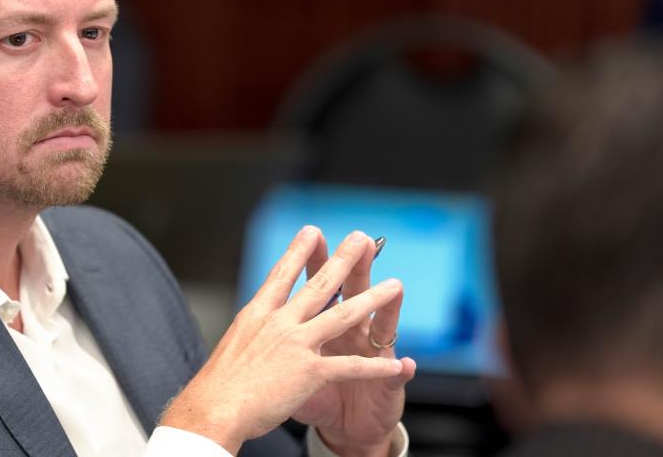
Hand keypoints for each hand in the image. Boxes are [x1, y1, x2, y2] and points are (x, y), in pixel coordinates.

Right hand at [160, 227, 406, 454]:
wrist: (214, 409)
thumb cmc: (218, 383)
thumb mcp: (233, 342)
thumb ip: (254, 330)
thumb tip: (257, 323)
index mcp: (259, 313)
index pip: (282, 275)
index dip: (298, 251)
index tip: (311, 231)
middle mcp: (281, 322)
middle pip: (320, 284)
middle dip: (344, 259)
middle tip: (361, 238)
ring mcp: (298, 344)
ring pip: (344, 315)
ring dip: (373, 299)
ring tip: (395, 285)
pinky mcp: (310, 371)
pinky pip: (351, 367)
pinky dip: (375, 367)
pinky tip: (395, 364)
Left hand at [294, 232, 416, 456]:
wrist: (344, 429)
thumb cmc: (317, 397)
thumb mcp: (293, 370)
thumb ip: (282, 345)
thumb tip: (256, 321)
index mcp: (325, 326)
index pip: (319, 286)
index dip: (314, 261)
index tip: (311, 234)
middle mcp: (352, 334)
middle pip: (353, 294)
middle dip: (357, 268)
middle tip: (361, 240)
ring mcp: (372, 356)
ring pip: (381, 326)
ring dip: (387, 307)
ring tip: (395, 287)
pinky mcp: (386, 384)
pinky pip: (393, 378)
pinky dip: (400, 371)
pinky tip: (406, 363)